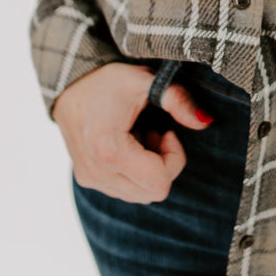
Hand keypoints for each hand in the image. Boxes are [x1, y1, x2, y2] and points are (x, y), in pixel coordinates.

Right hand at [52, 62, 214, 202]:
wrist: (69, 82)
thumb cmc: (107, 80)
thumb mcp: (145, 81)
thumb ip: (178, 100)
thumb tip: (206, 122)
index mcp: (109, 151)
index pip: (160, 182)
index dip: (174, 157)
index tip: (166, 131)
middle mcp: (96, 172)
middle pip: (152, 193)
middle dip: (163, 164)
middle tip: (154, 133)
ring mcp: (90, 179)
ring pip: (139, 195)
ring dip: (148, 168)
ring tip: (139, 136)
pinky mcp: (87, 179)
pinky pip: (124, 190)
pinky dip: (134, 172)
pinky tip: (126, 143)